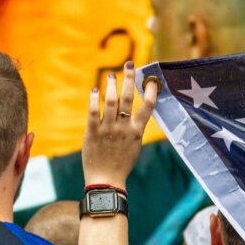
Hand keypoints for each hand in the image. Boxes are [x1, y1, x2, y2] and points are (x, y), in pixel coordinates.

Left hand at [83, 62, 158, 187]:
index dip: (151, 91)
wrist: (106, 180)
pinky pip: (93, 112)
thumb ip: (135, 128)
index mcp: (137, 132)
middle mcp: (123, 128)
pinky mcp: (92, 132)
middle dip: (130, 79)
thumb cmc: (122, 164)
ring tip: (111, 74)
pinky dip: (94, 99)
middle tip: (130, 64)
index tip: (151, 79)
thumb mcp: (134, 145)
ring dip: (111, 85)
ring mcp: (108, 129)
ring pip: (111, 102)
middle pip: (128, 98)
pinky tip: (95, 90)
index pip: (148, 107)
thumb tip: (135, 111)